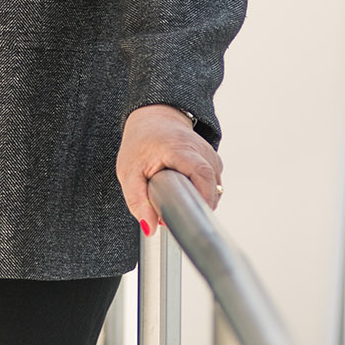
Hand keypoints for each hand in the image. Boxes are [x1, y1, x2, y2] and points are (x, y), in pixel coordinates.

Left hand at [116, 103, 221, 232]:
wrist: (153, 118)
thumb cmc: (141, 142)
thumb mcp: (129, 172)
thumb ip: (138, 200)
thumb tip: (149, 227)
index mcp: (180, 149)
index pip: (203, 176)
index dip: (200, 200)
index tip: (188, 216)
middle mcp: (202, 150)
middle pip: (212, 187)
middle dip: (197, 206)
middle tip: (175, 212)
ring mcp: (211, 155)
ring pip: (215, 188)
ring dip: (199, 200)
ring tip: (177, 197)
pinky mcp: (214, 162)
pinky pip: (214, 185)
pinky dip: (202, 193)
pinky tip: (186, 190)